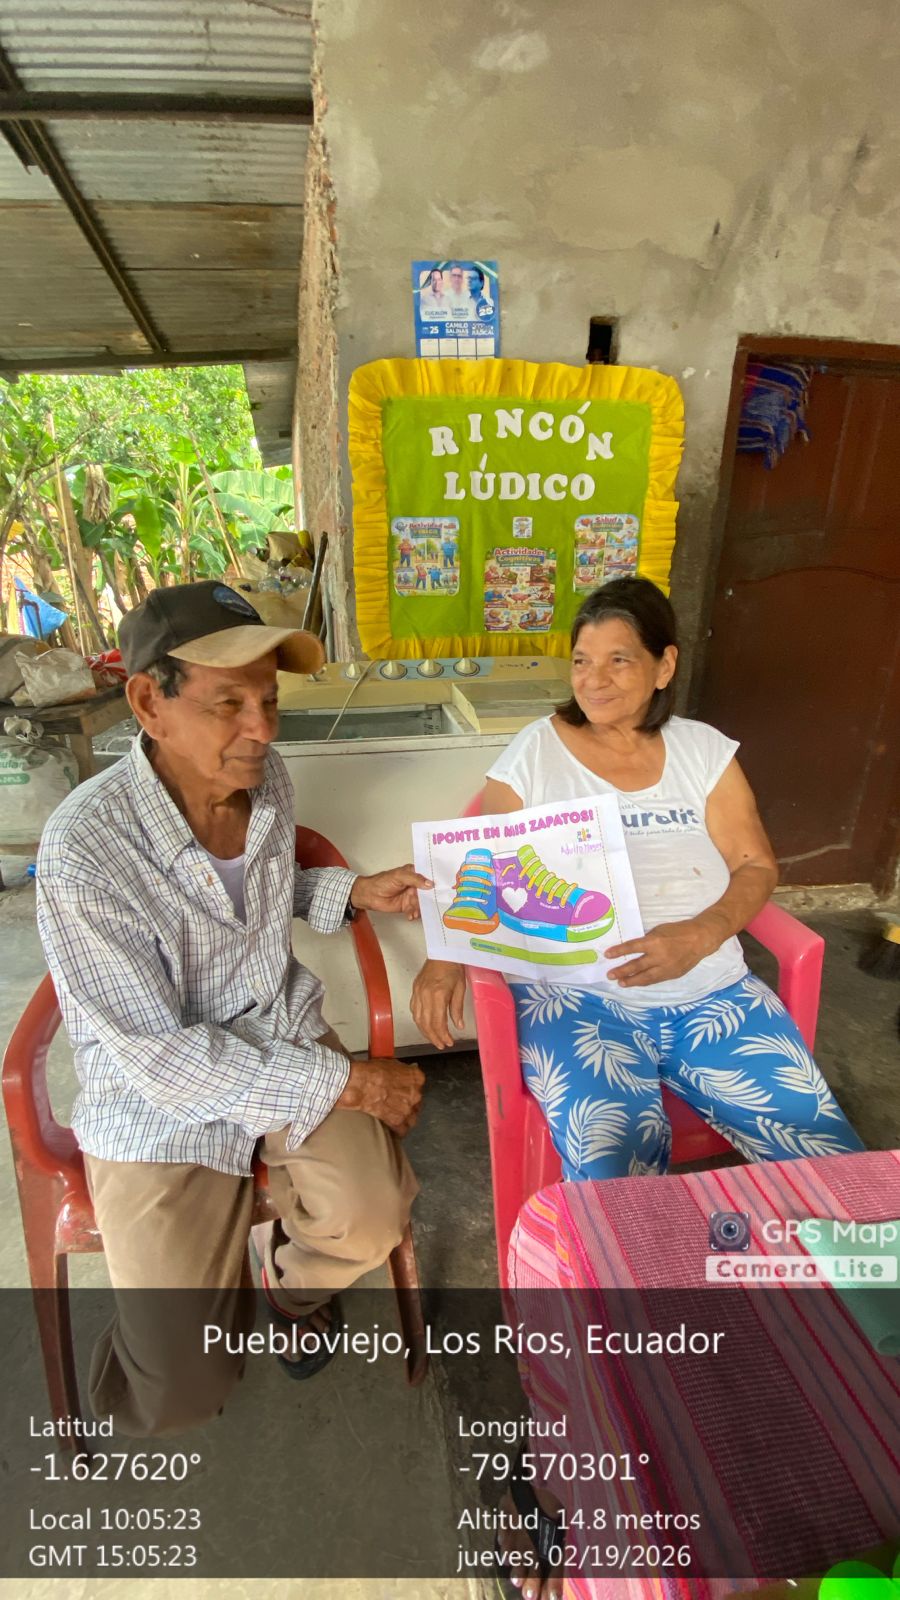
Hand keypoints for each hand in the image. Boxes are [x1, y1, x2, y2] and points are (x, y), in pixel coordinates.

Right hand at [336, 1057, 424, 1135]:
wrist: (360, 1085)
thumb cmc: (371, 1073)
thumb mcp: (390, 1063)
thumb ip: (402, 1071)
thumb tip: (403, 1073)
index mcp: (416, 1078)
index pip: (419, 1084)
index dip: (409, 1088)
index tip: (405, 1089)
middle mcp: (415, 1094)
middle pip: (417, 1102)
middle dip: (408, 1102)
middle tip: (397, 1101)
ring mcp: (408, 1109)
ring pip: (412, 1118)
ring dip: (405, 1117)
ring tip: (395, 1115)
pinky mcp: (398, 1121)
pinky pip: (402, 1130)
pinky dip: (398, 1130)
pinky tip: (392, 1126)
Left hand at [350, 865, 432, 919]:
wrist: (369, 895)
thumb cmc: (382, 882)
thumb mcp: (399, 877)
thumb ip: (415, 879)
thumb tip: (430, 884)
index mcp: (414, 873)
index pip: (428, 876)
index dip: (436, 880)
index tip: (446, 886)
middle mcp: (415, 885)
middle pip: (428, 892)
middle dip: (431, 898)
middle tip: (435, 903)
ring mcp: (411, 896)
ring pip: (422, 903)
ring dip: (421, 908)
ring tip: (417, 911)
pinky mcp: (407, 906)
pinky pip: (414, 910)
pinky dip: (414, 914)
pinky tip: (411, 916)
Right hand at [411, 959, 465, 1048]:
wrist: (443, 951)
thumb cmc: (454, 967)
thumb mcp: (460, 988)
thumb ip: (457, 1009)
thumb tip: (458, 1026)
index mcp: (438, 995)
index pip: (437, 1022)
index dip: (443, 1035)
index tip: (449, 1042)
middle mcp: (425, 995)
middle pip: (426, 1023)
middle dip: (434, 1037)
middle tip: (442, 1045)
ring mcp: (417, 992)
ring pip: (417, 1018)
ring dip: (425, 1031)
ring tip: (434, 1039)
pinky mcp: (415, 989)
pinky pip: (413, 1009)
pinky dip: (418, 1020)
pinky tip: (425, 1025)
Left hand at [605, 915, 727, 986]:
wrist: (700, 939)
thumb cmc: (678, 931)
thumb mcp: (660, 930)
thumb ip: (647, 940)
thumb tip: (633, 949)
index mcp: (655, 942)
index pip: (632, 947)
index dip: (619, 951)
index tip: (607, 955)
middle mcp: (659, 956)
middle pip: (636, 965)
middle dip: (622, 971)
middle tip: (609, 975)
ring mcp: (666, 967)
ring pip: (645, 977)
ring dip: (631, 980)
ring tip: (621, 983)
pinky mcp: (673, 974)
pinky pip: (656, 980)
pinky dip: (645, 981)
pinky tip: (636, 982)